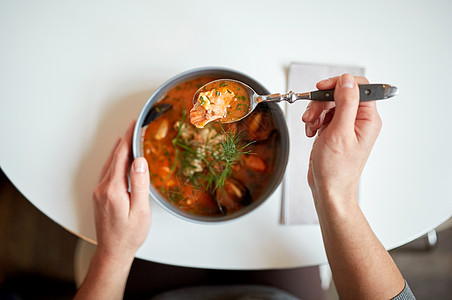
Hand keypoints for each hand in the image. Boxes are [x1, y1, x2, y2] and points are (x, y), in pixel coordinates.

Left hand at [93, 121, 150, 261]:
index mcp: (113, 189)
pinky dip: (115, 161)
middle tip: (134, 128)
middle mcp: (103, 188)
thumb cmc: (129, 234)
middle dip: (124, 140)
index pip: (121, 156)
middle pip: (113, 157)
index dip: (128, 138)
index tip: (134, 125)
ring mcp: (99, 192)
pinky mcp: (99, 196)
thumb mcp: (140, 210)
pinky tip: (121, 160)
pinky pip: (107, 172)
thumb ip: (139, 184)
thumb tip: (139, 161)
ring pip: (109, 163)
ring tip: (130, 139)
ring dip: (119, 150)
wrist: (113, 251)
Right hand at [302, 74, 381, 205]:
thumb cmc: (336, 169)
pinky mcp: (335, 131)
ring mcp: (346, 126)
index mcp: (368, 119)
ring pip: (329, 104)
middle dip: (321, 102)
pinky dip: (314, 121)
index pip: (358, 87)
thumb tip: (347, 81)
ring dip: (315, 112)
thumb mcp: (340, 132)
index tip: (322, 88)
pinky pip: (323, 116)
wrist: (329, 189)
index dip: (339, 84)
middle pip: (339, 94)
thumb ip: (346, 103)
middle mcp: (359, 120)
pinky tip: (311, 132)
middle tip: (311, 115)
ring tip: (310, 126)